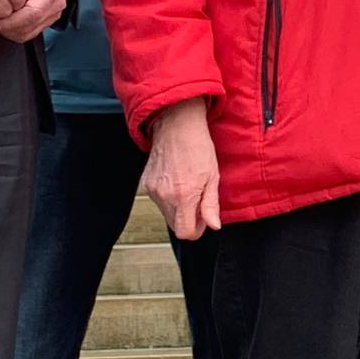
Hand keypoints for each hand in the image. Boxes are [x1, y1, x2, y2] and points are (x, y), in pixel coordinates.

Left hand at [0, 0, 66, 42]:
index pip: (33, 13)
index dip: (12, 20)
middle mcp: (56, 4)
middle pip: (30, 26)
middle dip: (8, 26)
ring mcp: (53, 15)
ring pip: (28, 33)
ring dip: (10, 30)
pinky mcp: (47, 21)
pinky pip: (29, 33)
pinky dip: (15, 30)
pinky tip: (6, 19)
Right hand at [138, 99, 220, 238]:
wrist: (176, 126)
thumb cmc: (197, 147)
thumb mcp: (212, 177)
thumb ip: (210, 205)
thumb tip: (213, 226)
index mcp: (183, 196)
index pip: (184, 232)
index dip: (196, 230)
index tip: (203, 219)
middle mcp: (164, 196)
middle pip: (175, 225)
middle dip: (188, 219)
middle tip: (198, 200)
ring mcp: (153, 190)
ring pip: (166, 213)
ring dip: (178, 207)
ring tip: (188, 186)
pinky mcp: (145, 184)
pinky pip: (158, 200)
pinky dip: (168, 197)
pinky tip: (176, 180)